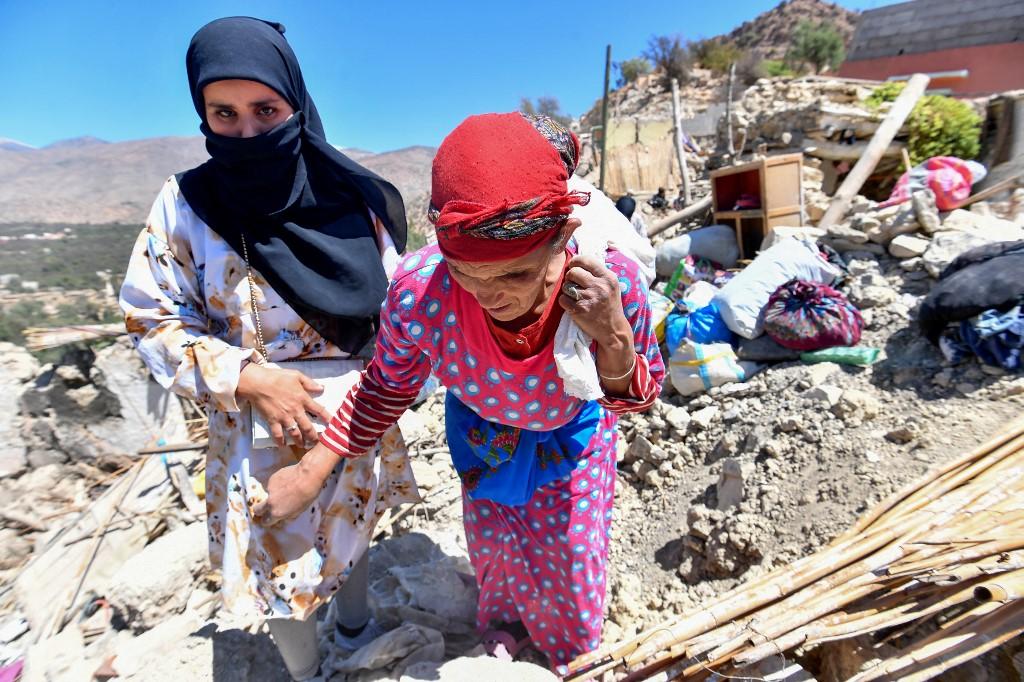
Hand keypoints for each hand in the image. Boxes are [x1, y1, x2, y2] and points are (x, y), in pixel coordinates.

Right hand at [236, 363, 331, 446]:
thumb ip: (310, 383)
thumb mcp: (296, 375)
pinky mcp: (272, 421)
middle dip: (314, 437)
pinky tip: (282, 446)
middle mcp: (295, 410)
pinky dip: (280, 441)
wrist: (258, 383)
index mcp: (303, 399)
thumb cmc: (277, 377)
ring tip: (303, 446)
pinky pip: (278, 434)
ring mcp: (284, 417)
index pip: (319, 410)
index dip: (327, 418)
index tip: (333, 425)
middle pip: (308, 427)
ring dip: (300, 441)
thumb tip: (322, 388)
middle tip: (317, 443)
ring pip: (295, 433)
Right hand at [252, 443, 337, 526]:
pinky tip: (288, 481)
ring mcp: (269, 489)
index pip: (265, 521)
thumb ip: (287, 517)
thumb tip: (282, 519)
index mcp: (276, 513)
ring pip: (267, 495)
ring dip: (274, 494)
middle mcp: (270, 502)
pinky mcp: (271, 479)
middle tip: (268, 507)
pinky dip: (278, 485)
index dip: (267, 521)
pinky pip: (272, 485)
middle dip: (260, 510)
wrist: (308, 476)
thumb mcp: (299, 511)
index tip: (269, 518)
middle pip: (257, 509)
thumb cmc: (307, 495)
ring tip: (288, 490)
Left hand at [558, 255, 636, 391]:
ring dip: (567, 291)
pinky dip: (565, 302)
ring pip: (566, 286)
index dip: (575, 261)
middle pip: (573, 272)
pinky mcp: (579, 310)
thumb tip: (576, 260)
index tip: (573, 265)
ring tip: (576, 296)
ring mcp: (589, 298)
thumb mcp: (611, 286)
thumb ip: (597, 273)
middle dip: (570, 277)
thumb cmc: (610, 305)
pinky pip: (562, 299)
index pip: (586, 260)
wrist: (613, 329)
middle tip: (574, 283)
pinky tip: (573, 305)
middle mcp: (599, 286)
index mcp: (608, 278)